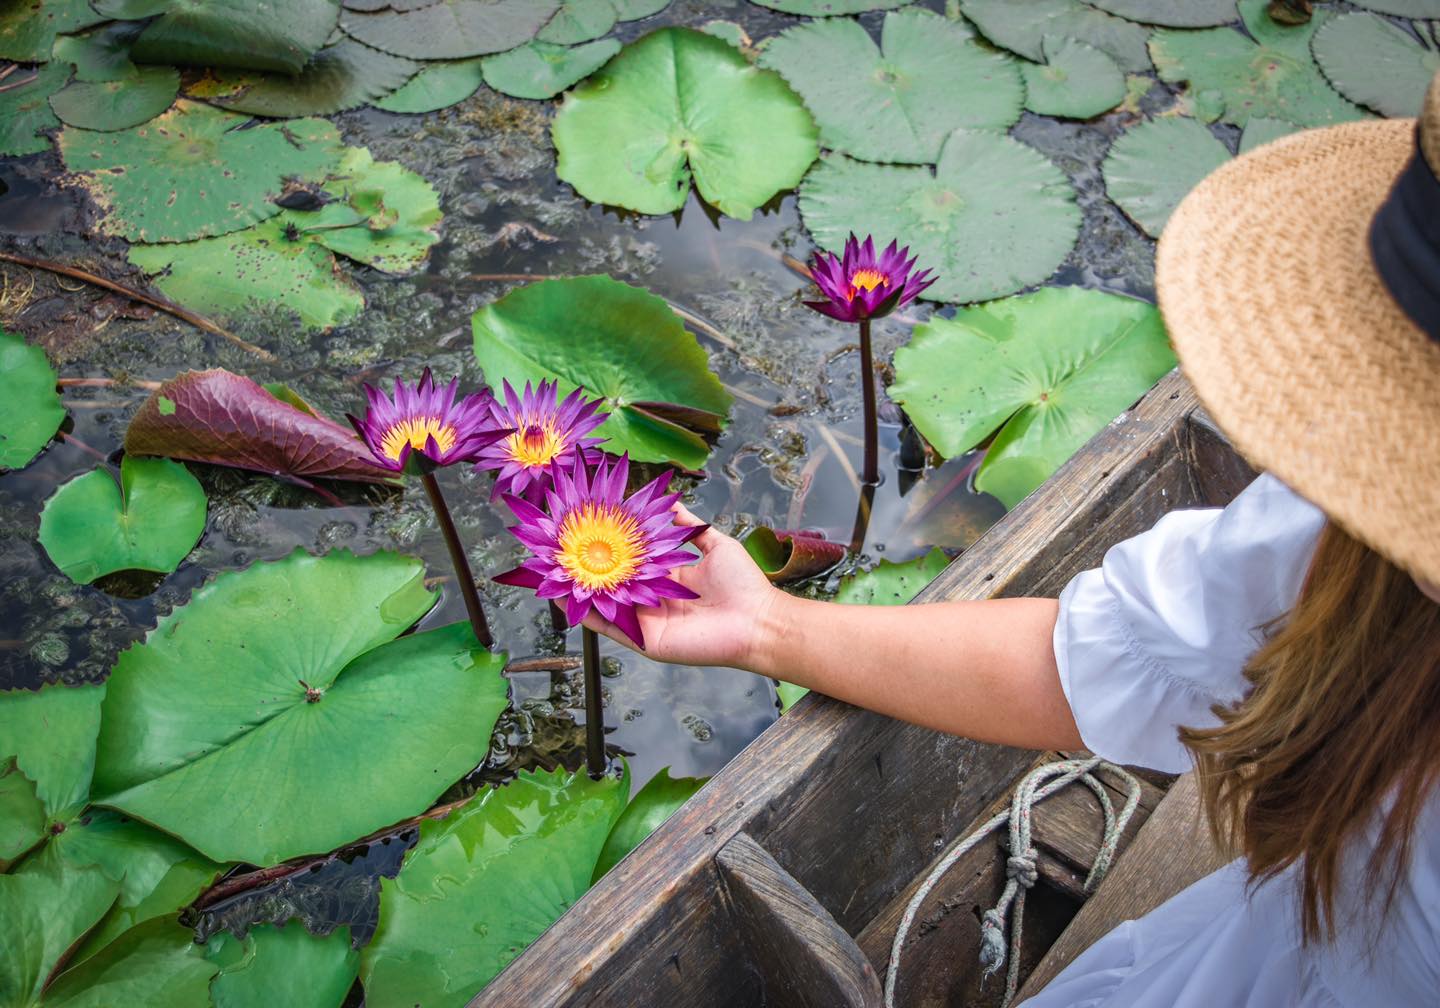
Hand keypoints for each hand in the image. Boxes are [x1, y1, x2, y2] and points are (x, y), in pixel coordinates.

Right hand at [582, 504, 782, 668]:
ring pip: (607, 606)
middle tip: (562, 555)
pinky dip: (591, 617)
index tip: (589, 535)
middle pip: (614, 585)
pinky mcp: (646, 640)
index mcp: (668, 579)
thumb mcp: (715, 544)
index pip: (632, 563)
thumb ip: (689, 526)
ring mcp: (648, 621)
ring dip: (582, 594)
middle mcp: (654, 600)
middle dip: (589, 572)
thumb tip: (672, 502)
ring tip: (555, 576)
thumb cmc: (742, 585)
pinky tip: (570, 601)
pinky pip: (613, 628)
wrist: (756, 620)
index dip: (612, 551)